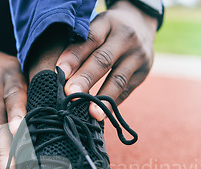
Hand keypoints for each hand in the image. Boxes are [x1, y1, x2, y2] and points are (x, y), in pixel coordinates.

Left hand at [56, 1, 157, 119]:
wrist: (141, 23)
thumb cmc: (106, 29)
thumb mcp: (96, 26)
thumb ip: (80, 44)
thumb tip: (58, 73)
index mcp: (108, 22)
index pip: (90, 39)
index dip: (74, 56)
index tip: (60, 72)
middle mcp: (126, 37)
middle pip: (103, 60)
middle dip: (85, 79)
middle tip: (69, 94)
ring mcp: (138, 56)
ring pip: (118, 79)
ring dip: (103, 98)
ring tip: (90, 113)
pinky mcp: (142, 73)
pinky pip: (126, 91)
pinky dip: (112, 104)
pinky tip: (100, 115)